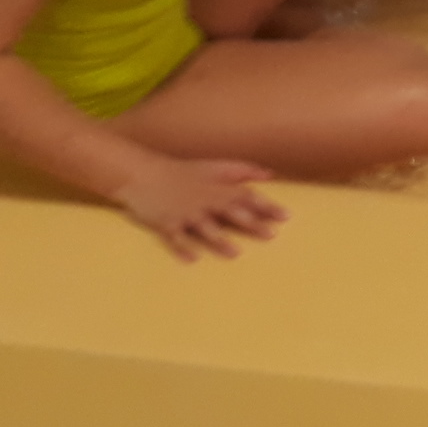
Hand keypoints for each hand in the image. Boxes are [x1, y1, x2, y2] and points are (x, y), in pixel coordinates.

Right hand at [115, 157, 286, 261]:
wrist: (142, 174)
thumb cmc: (183, 172)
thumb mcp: (214, 166)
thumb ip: (242, 171)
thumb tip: (270, 175)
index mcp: (216, 187)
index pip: (246, 197)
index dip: (266, 206)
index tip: (286, 217)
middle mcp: (203, 200)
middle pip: (230, 212)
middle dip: (251, 223)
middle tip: (271, 235)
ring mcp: (184, 213)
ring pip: (204, 228)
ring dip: (219, 240)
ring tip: (236, 252)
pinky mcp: (165, 223)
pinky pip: (174, 237)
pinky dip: (182, 248)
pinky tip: (192, 259)